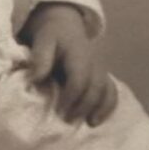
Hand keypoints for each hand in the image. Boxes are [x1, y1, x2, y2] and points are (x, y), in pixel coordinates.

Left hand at [20, 3, 118, 126]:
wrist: (64, 26)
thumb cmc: (51, 36)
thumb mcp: (42, 41)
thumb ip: (40, 57)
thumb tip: (36, 79)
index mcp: (79, 53)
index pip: (80, 78)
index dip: (72, 96)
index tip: (60, 111)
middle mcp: (94, 62)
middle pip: (96, 87)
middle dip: (85, 105)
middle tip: (68, 120)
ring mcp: (100, 69)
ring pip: (109, 90)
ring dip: (102, 108)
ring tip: (90, 123)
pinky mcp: (102, 76)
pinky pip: (112, 92)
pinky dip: (108, 106)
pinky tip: (97, 120)